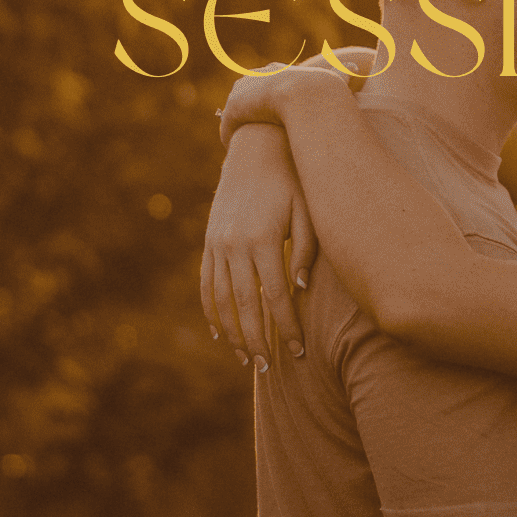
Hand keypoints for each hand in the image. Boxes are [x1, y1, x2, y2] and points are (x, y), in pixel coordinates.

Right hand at [200, 123, 316, 364]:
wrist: (256, 147)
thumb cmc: (294, 179)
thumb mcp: (309, 209)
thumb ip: (307, 250)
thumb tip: (300, 291)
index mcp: (264, 238)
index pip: (275, 296)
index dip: (286, 328)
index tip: (298, 352)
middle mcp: (235, 244)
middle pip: (245, 305)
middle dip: (258, 340)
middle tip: (270, 369)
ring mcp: (217, 243)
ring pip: (222, 300)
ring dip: (234, 333)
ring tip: (248, 359)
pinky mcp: (209, 241)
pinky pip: (207, 284)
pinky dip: (212, 311)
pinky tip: (221, 333)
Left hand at [218, 62, 355, 146]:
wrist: (308, 94)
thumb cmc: (326, 89)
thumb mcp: (336, 79)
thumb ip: (343, 76)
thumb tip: (356, 68)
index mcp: (278, 71)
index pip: (267, 81)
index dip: (268, 98)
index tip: (271, 113)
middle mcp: (257, 77)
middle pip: (247, 94)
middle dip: (248, 109)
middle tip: (253, 128)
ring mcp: (245, 92)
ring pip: (236, 111)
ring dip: (237, 125)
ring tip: (241, 144)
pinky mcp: (236, 108)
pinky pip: (229, 126)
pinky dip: (230, 136)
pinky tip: (234, 149)